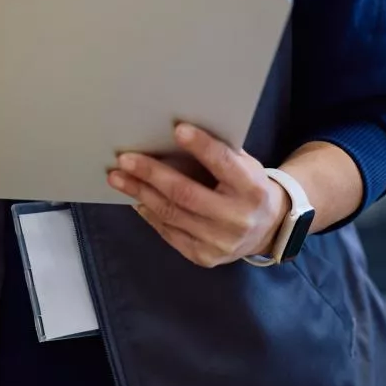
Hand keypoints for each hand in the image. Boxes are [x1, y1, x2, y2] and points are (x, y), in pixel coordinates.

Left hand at [107, 123, 287, 267]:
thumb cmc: (247, 186)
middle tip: (124, 159)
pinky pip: (169, 232)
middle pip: (186, 193)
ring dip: (140, 193)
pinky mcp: (204, 257)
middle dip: (151, 174)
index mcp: (252, 189)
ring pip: (171, 214)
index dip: (201, 146)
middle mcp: (237, 218)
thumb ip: (219, 154)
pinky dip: (150, 214)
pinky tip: (137, 200)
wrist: (267, 229)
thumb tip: (175, 132)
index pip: (224, 164)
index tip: (177, 129)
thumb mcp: (245, 166)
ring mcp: (220, 242)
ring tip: (118, 178)